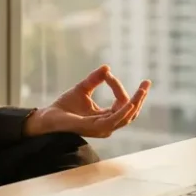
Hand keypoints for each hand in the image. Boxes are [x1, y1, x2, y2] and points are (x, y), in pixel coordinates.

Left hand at [23, 65, 150, 138]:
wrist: (48, 116)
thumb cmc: (64, 106)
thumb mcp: (82, 89)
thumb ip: (94, 80)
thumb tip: (107, 67)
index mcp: (105, 117)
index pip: (121, 103)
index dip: (118, 88)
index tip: (109, 74)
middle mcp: (107, 124)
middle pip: (131, 113)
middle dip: (140, 98)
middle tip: (147, 83)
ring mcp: (102, 128)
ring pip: (126, 117)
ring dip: (135, 102)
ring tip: (142, 90)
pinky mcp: (94, 127)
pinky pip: (114, 121)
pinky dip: (123, 112)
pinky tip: (129, 102)